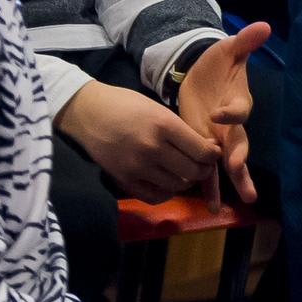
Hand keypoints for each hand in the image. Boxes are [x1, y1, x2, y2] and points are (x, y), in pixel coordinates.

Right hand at [57, 82, 219, 201]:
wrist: (88, 113)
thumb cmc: (127, 105)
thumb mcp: (160, 110)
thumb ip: (182, 131)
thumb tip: (208, 149)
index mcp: (165, 125)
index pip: (202, 151)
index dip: (213, 155)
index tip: (212, 152)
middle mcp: (152, 148)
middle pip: (193, 172)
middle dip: (204, 170)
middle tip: (202, 165)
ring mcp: (136, 167)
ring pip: (176, 186)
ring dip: (186, 182)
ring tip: (185, 172)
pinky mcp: (123, 180)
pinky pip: (154, 196)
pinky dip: (166, 193)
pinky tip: (167, 183)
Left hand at [173, 23, 272, 204]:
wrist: (200, 77)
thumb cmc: (216, 65)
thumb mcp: (227, 51)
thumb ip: (244, 43)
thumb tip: (264, 25)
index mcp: (238, 101)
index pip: (239, 110)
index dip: (231, 113)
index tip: (220, 113)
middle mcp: (233, 125)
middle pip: (240, 144)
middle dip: (240, 157)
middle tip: (238, 167)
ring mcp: (219, 139)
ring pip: (228, 164)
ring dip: (232, 182)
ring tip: (240, 201)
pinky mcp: (204, 146)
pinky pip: (208, 169)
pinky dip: (209, 185)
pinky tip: (210, 204)